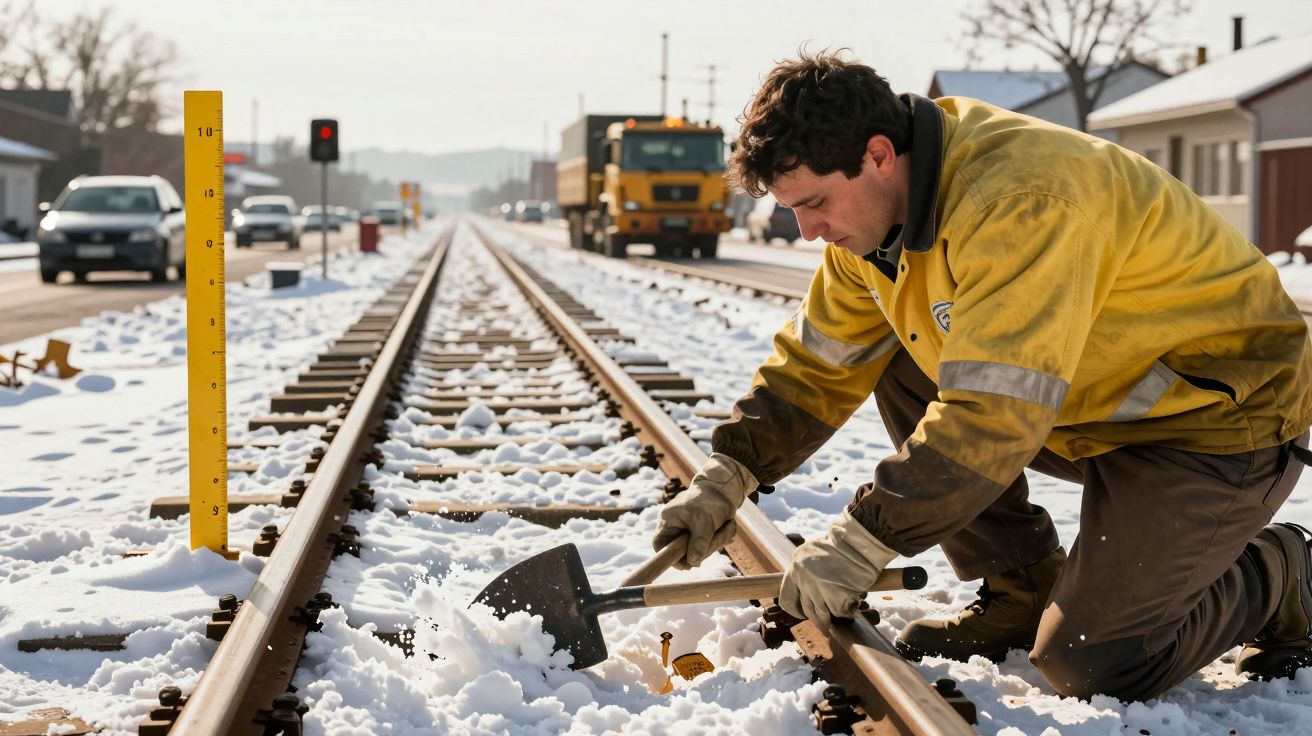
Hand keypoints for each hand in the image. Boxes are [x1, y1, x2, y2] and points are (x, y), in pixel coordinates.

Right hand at [653, 453, 757, 568]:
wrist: (725, 489)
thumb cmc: (711, 501)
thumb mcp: (705, 522)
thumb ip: (699, 543)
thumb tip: (692, 562)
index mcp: (668, 520)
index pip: (659, 545)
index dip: (669, 558)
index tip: (688, 565)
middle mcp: (674, 526)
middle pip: (681, 552)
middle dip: (703, 549)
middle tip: (719, 538)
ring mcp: (686, 530)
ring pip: (697, 550)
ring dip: (715, 542)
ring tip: (727, 527)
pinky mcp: (698, 533)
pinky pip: (706, 546)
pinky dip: (718, 539)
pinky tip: (726, 527)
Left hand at [779, 511, 898, 627]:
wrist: (860, 542)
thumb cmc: (841, 543)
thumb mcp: (813, 550)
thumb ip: (806, 570)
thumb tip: (805, 590)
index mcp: (795, 567)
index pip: (786, 598)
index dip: (795, 609)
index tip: (803, 614)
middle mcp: (804, 580)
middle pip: (807, 610)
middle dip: (817, 618)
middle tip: (826, 623)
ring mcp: (819, 591)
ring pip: (823, 616)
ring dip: (833, 618)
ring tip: (844, 613)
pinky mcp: (837, 599)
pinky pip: (841, 613)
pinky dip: (848, 610)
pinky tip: (854, 600)